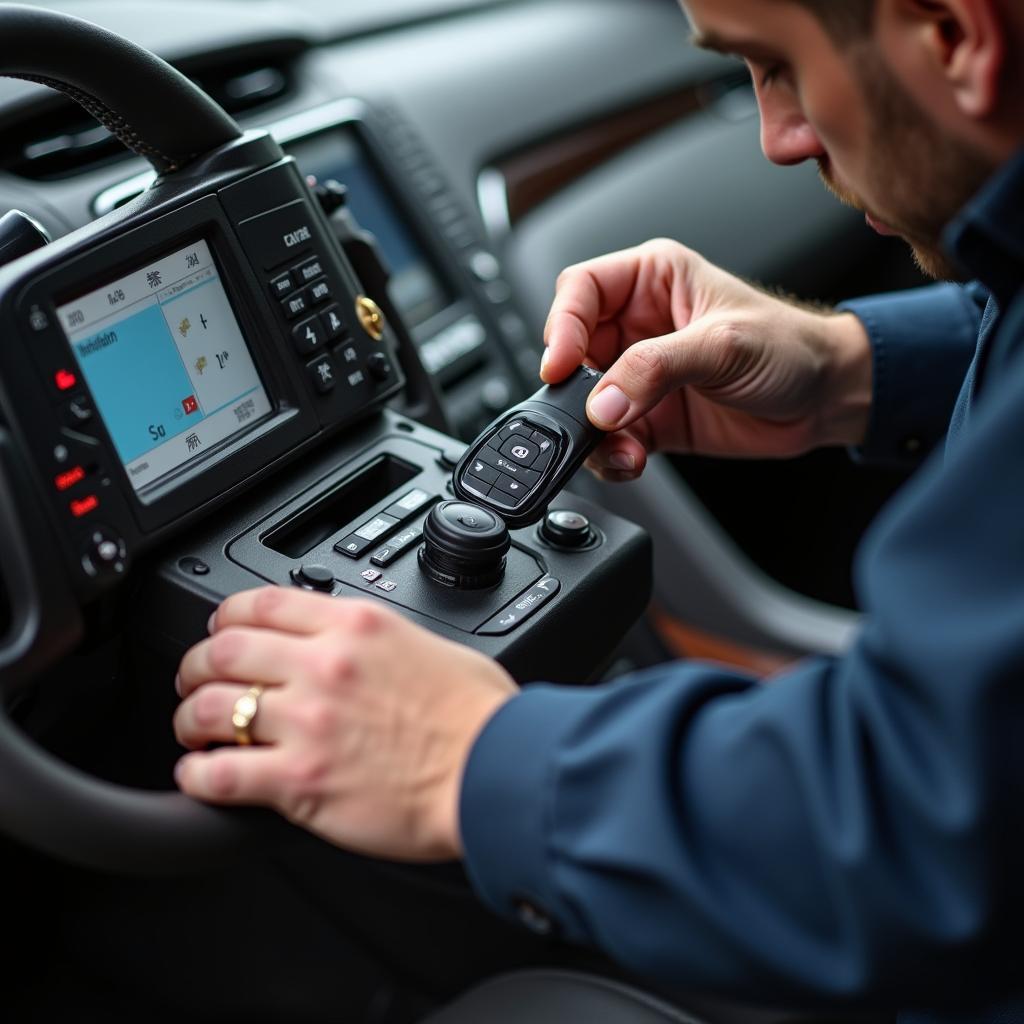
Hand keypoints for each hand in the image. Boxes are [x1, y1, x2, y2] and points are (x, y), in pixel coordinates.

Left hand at [173, 588, 517, 860]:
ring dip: (189, 719)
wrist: (495, 772)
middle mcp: (324, 666)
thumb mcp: (431, 646)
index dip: (224, 617)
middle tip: (195, 683)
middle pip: (222, 650)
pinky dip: (197, 775)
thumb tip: (361, 648)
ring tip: (194, 732)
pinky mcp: (300, 781)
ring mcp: (307, 722)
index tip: (220, 632)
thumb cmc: (480, 717)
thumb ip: (382, 640)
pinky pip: (219, 774)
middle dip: (195, 667)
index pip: (263, 602)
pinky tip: (200, 776)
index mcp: (356, 627)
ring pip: (211, 708)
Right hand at [542, 239, 872, 479]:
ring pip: (584, 404)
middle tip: (588, 415)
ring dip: (593, 432)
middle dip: (574, 391)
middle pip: (573, 354)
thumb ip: (656, 369)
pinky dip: (612, 454)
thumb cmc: (790, 347)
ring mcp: (638, 376)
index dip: (561, 326)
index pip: (580, 292)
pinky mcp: (647, 418)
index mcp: (650, 280)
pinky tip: (633, 458)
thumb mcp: (722, 345)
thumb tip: (601, 401)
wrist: (825, 400)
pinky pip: (609, 438)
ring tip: (621, 445)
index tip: (560, 365)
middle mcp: (637, 326)